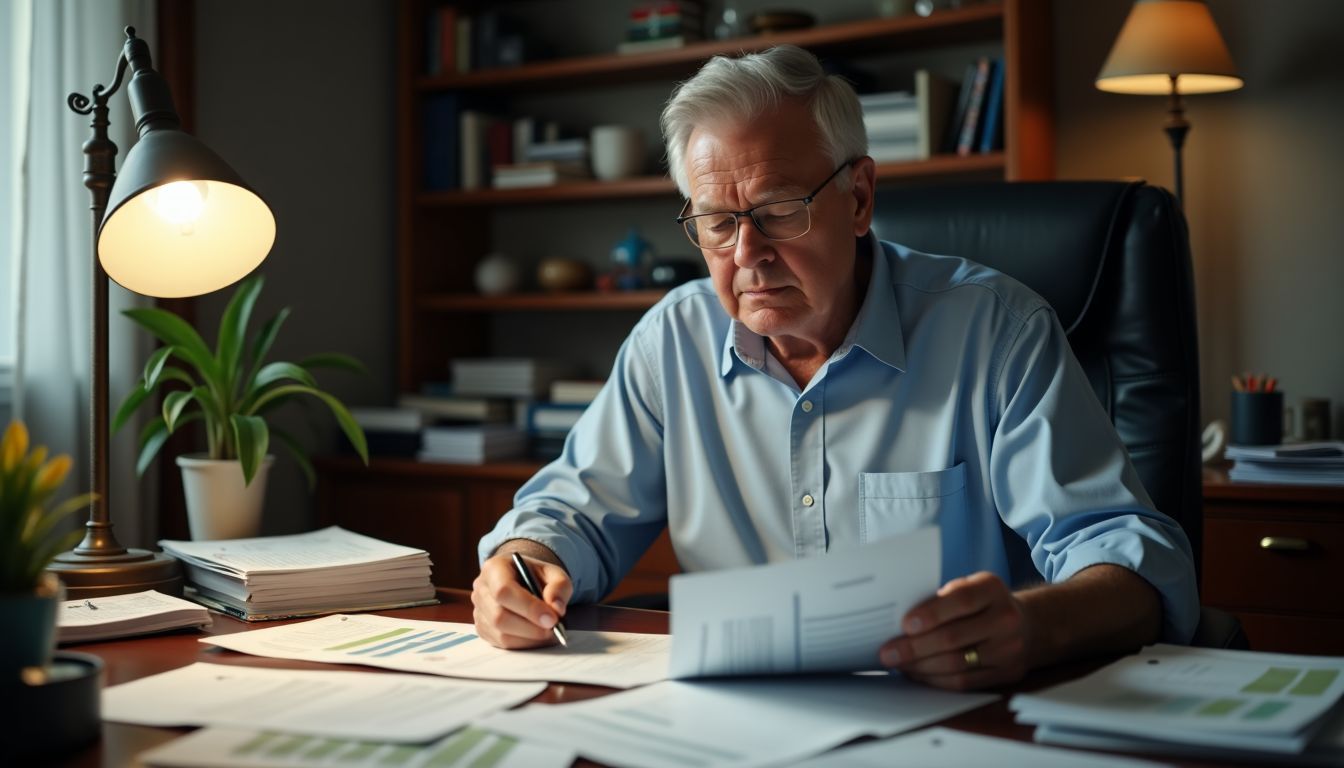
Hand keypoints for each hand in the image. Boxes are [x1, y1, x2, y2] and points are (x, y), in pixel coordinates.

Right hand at [472, 551, 572, 648]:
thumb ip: (559, 586)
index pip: (504, 590)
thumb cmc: (536, 575)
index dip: (528, 608)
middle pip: (499, 617)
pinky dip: (524, 644)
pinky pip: (502, 643)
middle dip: (531, 628)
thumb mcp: (553, 572)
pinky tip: (538, 636)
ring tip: (549, 633)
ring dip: (530, 638)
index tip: (552, 619)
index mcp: (494, 568)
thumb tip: (556, 609)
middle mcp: (481, 590)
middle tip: (554, 629)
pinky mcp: (483, 629)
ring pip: (501, 634)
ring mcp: (479, 611)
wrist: (522, 579)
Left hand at [878, 571, 1028, 689]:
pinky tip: (918, 674)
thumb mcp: (968, 587)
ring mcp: (1010, 648)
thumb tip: (897, 620)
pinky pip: (965, 682)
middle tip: (888, 653)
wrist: (1026, 624)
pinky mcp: (1008, 673)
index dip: (930, 614)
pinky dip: (936, 680)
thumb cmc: (982, 603)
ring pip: (957, 664)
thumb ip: (940, 598)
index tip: (904, 625)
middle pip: (954, 637)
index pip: (960, 600)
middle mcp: (1006, 618)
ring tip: (899, 665)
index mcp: (992, 588)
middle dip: (915, 648)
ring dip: (921, 667)